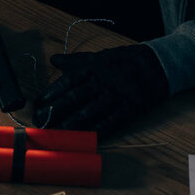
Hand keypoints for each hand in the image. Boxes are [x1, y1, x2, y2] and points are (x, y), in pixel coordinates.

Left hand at [32, 44, 168, 135]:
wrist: (157, 64)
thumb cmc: (123, 61)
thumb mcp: (98, 57)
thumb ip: (74, 61)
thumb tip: (53, 59)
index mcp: (91, 69)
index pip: (66, 83)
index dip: (50, 94)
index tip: (37, 104)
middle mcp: (101, 83)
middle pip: (74, 98)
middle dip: (55, 111)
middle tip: (40, 121)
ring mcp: (115, 97)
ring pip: (90, 112)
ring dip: (72, 123)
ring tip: (56, 132)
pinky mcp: (128, 109)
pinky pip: (110, 122)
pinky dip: (97, 131)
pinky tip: (84, 138)